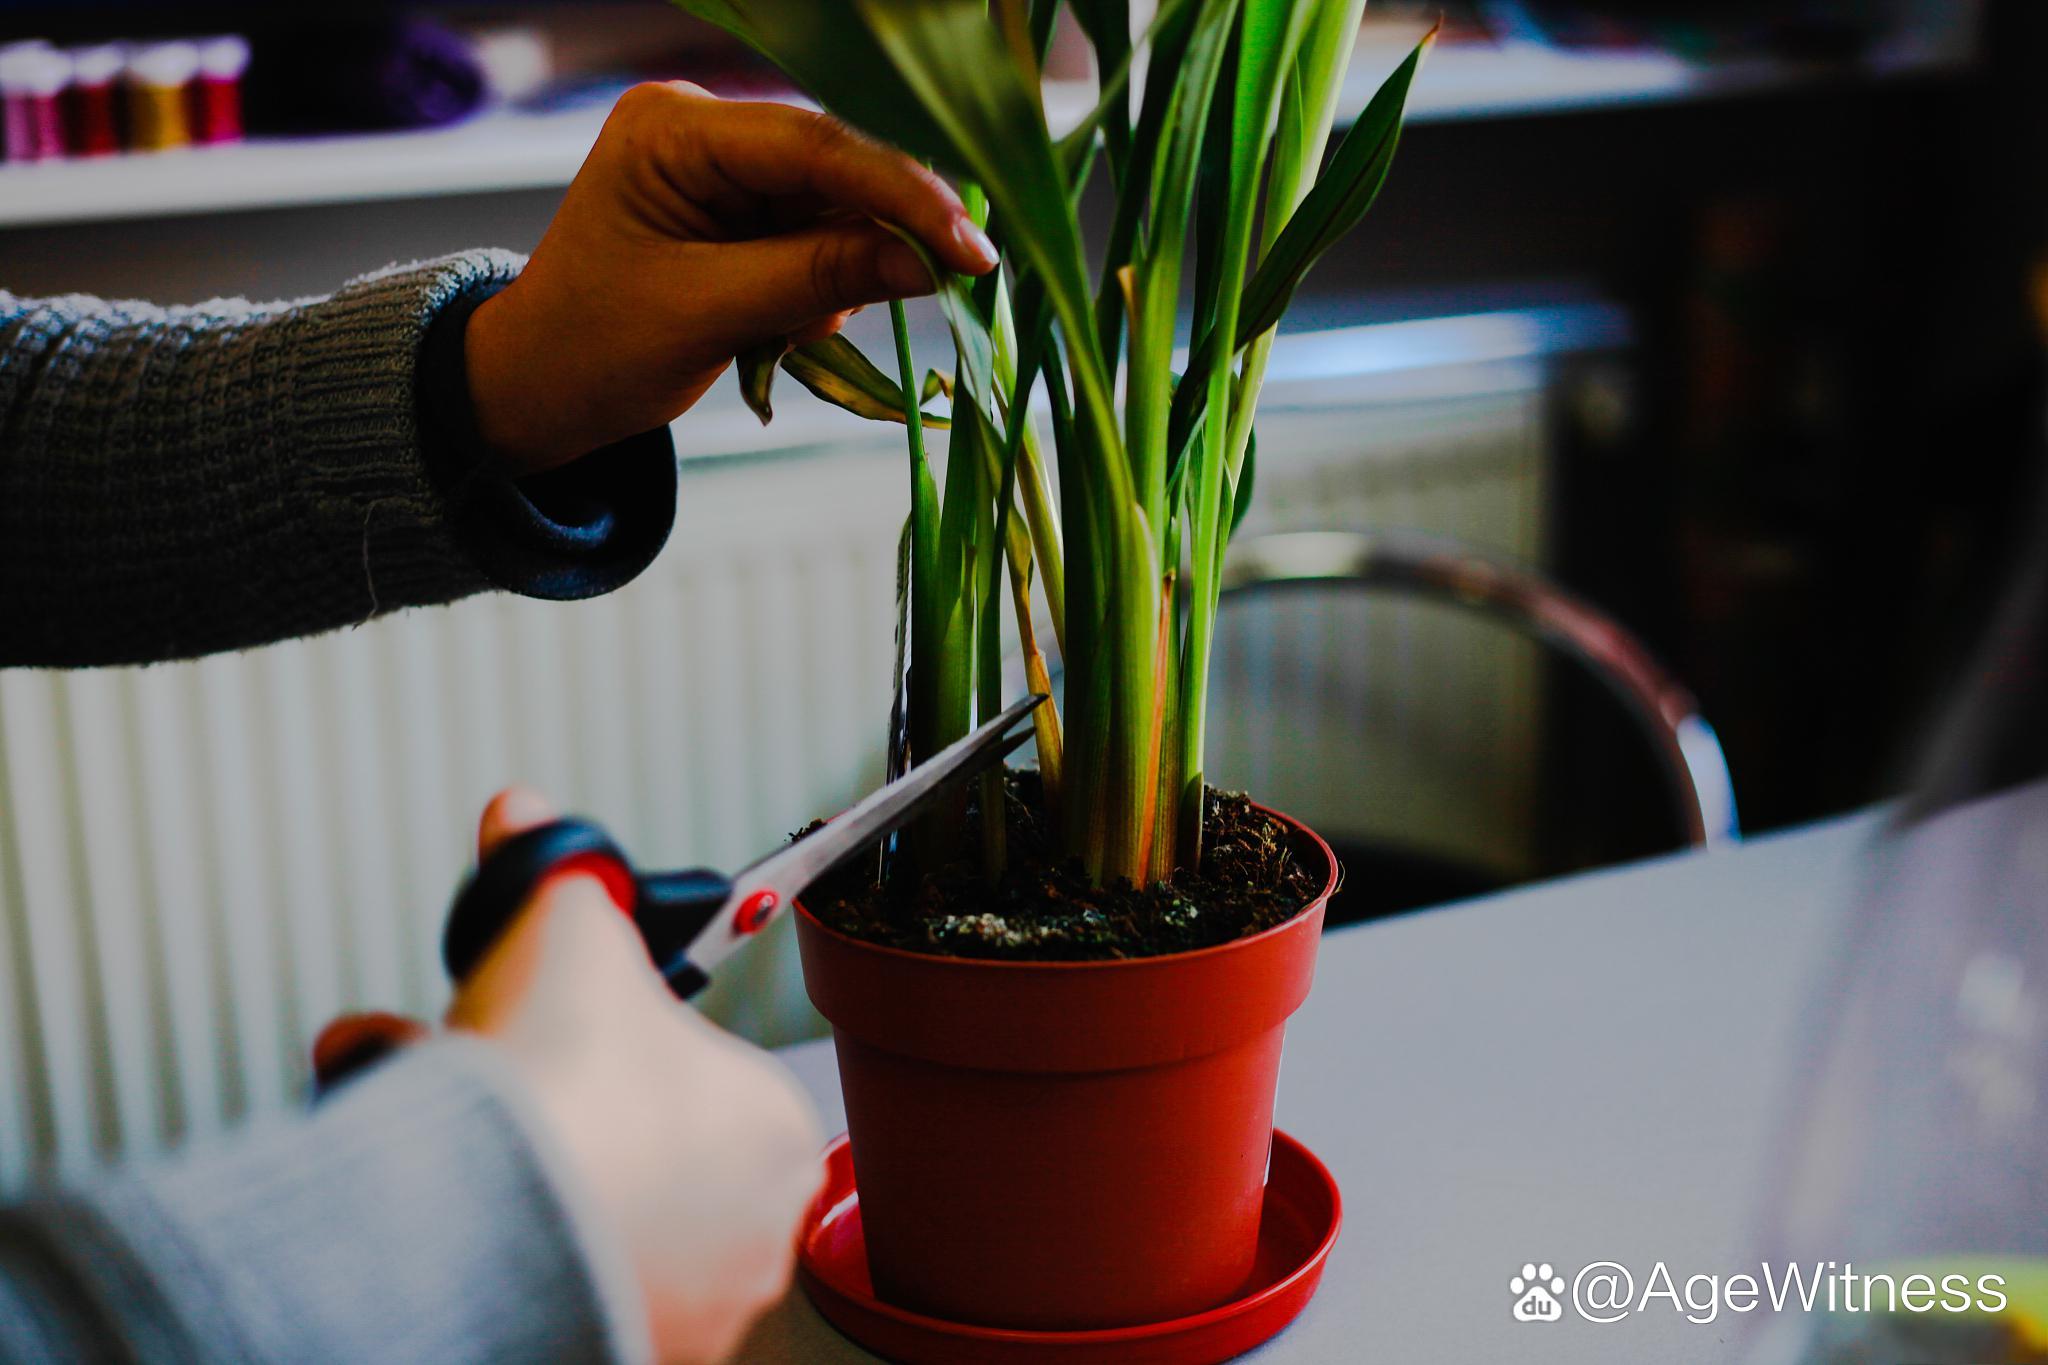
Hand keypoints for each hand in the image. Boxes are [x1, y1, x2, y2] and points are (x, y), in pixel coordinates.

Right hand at [314, 787, 823, 1364]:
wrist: (489, 1224)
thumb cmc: (570, 1097)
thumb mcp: (567, 929)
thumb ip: (559, 873)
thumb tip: (530, 823)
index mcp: (776, 1131)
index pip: (703, 1070)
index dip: (615, 1034)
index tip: (562, 1023)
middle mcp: (748, 1233)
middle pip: (629, 1139)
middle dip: (533, 1086)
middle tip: (474, 1052)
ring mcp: (683, 1306)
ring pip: (580, 1204)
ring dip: (502, 1149)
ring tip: (422, 1100)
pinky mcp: (605, 1346)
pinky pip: (541, 1266)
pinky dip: (481, 1218)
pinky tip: (420, 1180)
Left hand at [466, 81, 997, 473]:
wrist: (535, 389)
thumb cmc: (592, 350)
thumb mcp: (708, 316)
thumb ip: (819, 279)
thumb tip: (927, 264)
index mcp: (673, 130)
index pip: (817, 147)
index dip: (904, 198)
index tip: (971, 251)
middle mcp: (703, 128)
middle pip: (839, 171)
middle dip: (877, 241)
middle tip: (942, 290)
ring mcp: (726, 169)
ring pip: (839, 211)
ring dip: (841, 279)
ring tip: (780, 335)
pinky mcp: (743, 212)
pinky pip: (822, 241)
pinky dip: (822, 292)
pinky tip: (777, 329)